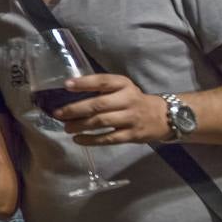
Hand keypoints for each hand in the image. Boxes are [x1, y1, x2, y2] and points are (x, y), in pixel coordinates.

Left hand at [55, 74, 170, 145]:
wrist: (163, 117)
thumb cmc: (134, 100)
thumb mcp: (123, 88)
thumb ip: (103, 89)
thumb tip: (71, 92)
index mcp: (124, 85)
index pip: (102, 81)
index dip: (84, 83)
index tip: (66, 85)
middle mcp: (127, 100)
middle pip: (98, 104)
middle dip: (75, 109)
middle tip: (58, 114)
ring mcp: (130, 118)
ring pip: (101, 122)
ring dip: (80, 125)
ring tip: (66, 127)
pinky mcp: (131, 135)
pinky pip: (108, 138)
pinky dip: (91, 140)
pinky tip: (78, 139)